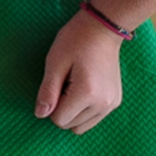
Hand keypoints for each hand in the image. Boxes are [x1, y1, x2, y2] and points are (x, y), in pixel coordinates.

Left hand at [35, 10, 125, 133]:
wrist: (102, 29)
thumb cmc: (75, 41)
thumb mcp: (55, 63)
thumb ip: (47, 91)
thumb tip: (40, 114)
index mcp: (87, 94)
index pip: (59, 119)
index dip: (51, 104)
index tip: (56, 83)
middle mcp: (103, 104)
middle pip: (71, 125)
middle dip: (62, 109)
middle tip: (65, 83)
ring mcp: (111, 105)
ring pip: (82, 126)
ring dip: (73, 112)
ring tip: (74, 86)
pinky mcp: (115, 102)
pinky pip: (93, 119)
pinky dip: (84, 110)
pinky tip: (84, 89)